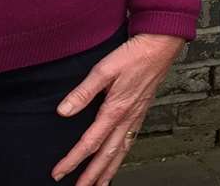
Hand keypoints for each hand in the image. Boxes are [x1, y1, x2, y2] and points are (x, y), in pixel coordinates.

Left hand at [52, 33, 185, 184]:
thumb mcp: (104, 70)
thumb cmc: (134, 55)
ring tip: (99, 185)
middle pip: (106, 155)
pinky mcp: (141, 113)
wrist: (160, 47)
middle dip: (91, 176)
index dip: (73, 160)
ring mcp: (135, 118)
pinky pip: (130, 142)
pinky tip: (118, 159)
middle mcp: (126, 119)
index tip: (59, 172)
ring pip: (120, 152)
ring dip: (108, 171)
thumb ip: (83, 92)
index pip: (89, 143)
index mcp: (115, 110)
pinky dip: (122, 157)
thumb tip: (64, 111)